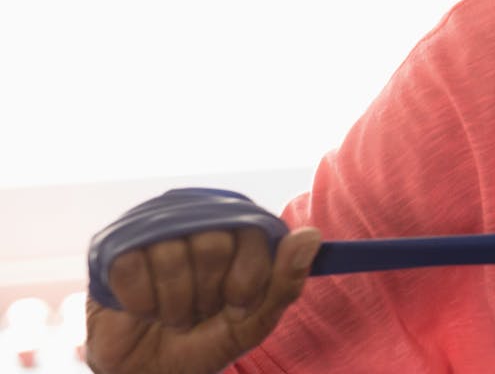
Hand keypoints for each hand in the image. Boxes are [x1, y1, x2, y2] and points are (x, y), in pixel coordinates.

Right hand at [86, 227, 320, 373]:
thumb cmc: (206, 341)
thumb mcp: (254, 321)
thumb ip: (285, 281)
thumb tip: (310, 236)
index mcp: (237, 234)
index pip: (255, 233)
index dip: (248, 279)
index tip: (238, 306)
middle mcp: (198, 224)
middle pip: (213, 244)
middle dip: (208, 294)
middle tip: (200, 313)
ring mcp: (155, 234)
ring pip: (171, 254)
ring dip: (174, 303)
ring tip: (173, 316)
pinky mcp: (114, 252)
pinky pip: (132, 267)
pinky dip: (141, 302)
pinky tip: (143, 312)